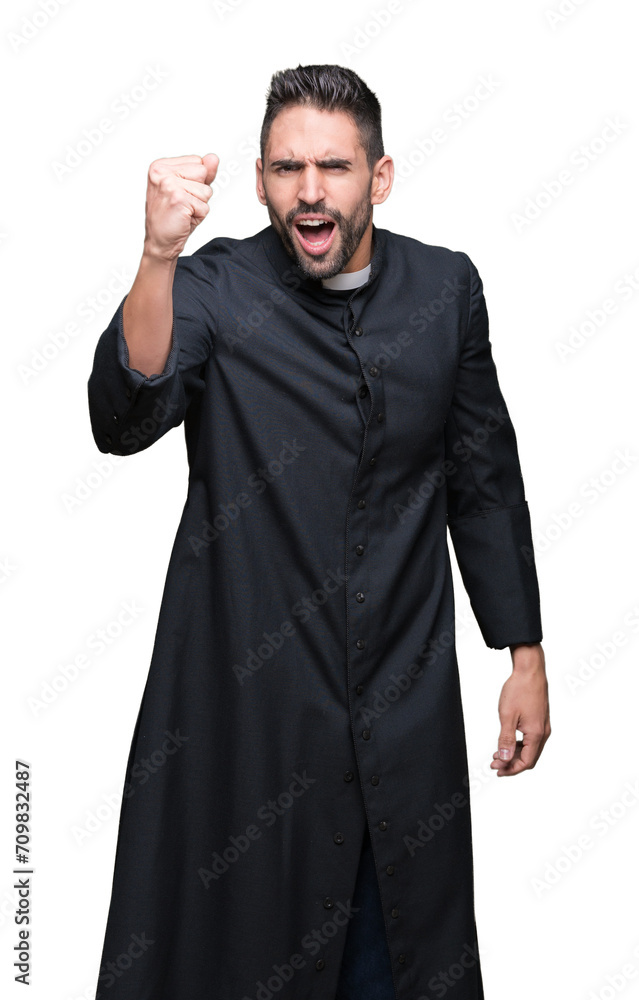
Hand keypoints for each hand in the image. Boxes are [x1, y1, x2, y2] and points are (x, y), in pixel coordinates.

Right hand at [142, 153, 218, 261]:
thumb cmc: (171, 216)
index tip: (180, 193)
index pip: (197, 161)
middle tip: (182, 203)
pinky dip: (199, 216)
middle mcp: (162, 172)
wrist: (160, 241)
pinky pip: (205, 206)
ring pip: (206, 190)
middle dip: (199, 191)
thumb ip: (202, 173)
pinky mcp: (178, 199)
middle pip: (203, 172)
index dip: (196, 181)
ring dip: (199, 205)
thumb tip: (213, 158)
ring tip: (183, 211)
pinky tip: (184, 218)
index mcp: (160, 166)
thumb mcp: (188, 189)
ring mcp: (169, 185)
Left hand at [491, 642, 550, 775]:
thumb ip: (505, 739)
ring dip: (515, 754)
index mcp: (536, 734)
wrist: (530, 671)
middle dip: (512, 763)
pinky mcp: (540, 720)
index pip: (526, 762)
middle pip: (529, 758)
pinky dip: (520, 745)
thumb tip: (504, 758)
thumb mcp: (507, 716)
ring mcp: (543, 726)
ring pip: (531, 749)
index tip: (496, 769)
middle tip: (494, 764)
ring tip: (498, 754)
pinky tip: (508, 742)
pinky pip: (532, 739)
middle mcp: (543, 732)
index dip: (510, 769)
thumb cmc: (519, 690)